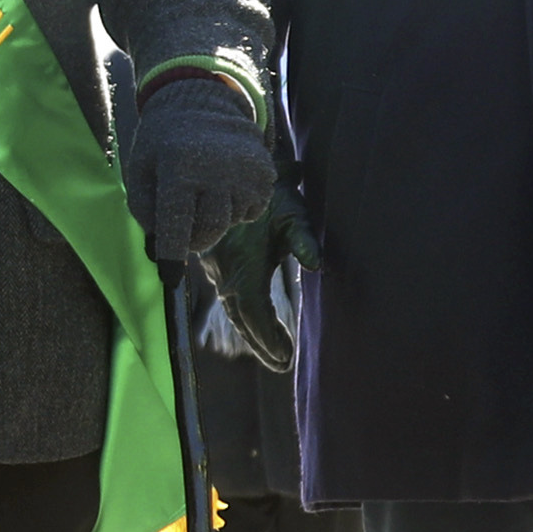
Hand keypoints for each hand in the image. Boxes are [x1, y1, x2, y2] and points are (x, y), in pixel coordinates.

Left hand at [123, 75, 275, 261]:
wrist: (201, 101)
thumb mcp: (140, 169)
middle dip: (195, 239)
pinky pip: (251, 210)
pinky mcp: (263, 172)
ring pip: (231, 221)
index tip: (170, 277)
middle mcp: (215, 167)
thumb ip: (144, 209)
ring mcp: (243, 169)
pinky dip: (236, 208)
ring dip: (216, 219)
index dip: (172, 254)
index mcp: (178, 166)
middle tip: (186, 232)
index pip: (176, 221)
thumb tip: (158, 248)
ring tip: (203, 192)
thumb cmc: (162, 143)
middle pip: (209, 229)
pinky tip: (223, 186)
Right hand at [200, 176, 316, 377]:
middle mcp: (225, 273)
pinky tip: (256, 323)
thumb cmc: (268, 191)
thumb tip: (318, 266)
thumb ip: (303, 238)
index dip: (269, 338)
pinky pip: (229, 297)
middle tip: (282, 364)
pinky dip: (243, 316)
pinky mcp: (215, 262)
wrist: (227, 167)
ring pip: (233, 309)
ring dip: (252, 332)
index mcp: (242, 267)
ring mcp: (216, 269)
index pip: (255, 313)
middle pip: (242, 319)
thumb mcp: (289, 211)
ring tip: (273, 352)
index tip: (287, 358)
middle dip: (261, 343)